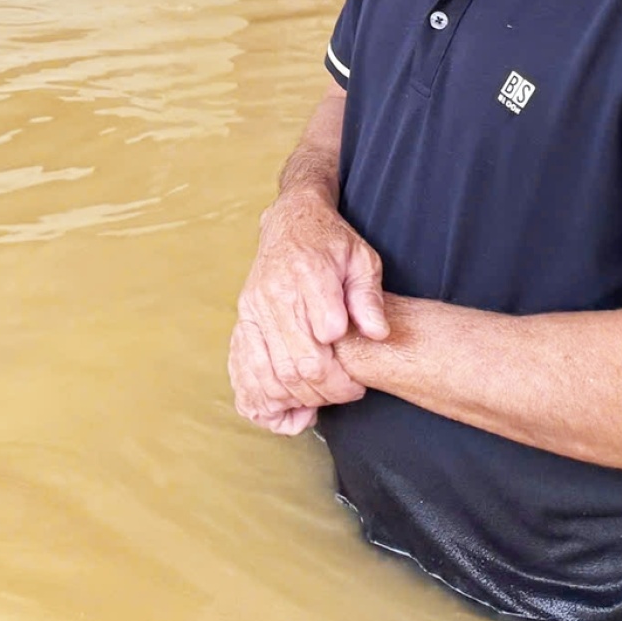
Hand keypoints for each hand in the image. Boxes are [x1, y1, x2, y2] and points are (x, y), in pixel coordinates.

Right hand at [229, 188, 387, 431]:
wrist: (290, 222)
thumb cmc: (332, 243)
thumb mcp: (363, 259)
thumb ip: (369, 296)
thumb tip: (377, 332)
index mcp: (309, 274)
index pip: (325, 337)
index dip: (344, 371)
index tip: (358, 381)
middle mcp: (276, 293)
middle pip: (299, 363)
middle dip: (327, 391)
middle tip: (346, 393)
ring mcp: (254, 308)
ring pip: (272, 372)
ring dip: (299, 397)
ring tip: (320, 397)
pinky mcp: (244, 318)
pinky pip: (247, 367)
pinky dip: (266, 392)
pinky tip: (288, 398)